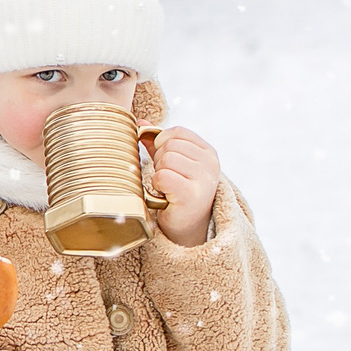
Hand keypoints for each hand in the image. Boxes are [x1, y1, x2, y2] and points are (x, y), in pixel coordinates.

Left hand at [148, 126, 219, 246]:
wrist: (187, 228)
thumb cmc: (178, 194)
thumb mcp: (172, 165)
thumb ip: (158, 144)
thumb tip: (140, 123)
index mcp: (208, 152)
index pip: (177, 132)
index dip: (163, 144)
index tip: (166, 163)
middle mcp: (210, 163)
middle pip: (169, 145)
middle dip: (160, 161)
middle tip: (167, 180)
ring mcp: (204, 178)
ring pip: (166, 159)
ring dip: (159, 174)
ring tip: (168, 188)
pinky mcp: (192, 194)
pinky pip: (163, 176)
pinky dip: (158, 186)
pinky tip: (166, 195)